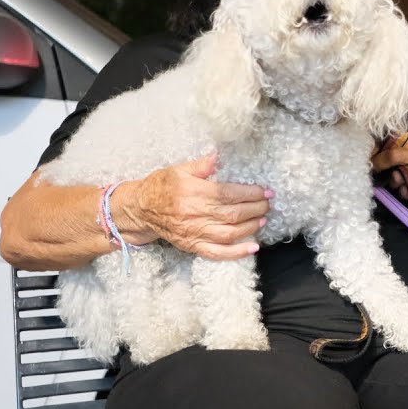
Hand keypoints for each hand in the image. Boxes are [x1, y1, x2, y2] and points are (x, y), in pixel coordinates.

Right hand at [126, 153, 271, 260]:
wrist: (139, 209)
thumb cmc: (161, 187)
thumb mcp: (179, 170)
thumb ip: (202, 165)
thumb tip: (218, 155)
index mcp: (193, 192)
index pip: (229, 194)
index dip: (251, 193)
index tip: (265, 191)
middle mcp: (194, 214)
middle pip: (233, 214)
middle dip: (256, 208)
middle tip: (267, 203)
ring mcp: (193, 232)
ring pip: (229, 233)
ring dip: (250, 227)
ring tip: (262, 219)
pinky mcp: (192, 246)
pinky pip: (217, 253)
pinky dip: (237, 252)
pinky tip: (253, 247)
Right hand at [371, 132, 407, 224]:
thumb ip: (394, 155)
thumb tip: (374, 160)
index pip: (388, 141)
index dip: (380, 152)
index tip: (376, 162)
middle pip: (386, 161)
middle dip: (393, 172)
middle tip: (401, 177)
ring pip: (390, 175)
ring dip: (398, 183)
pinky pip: (396, 186)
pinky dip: (403, 191)